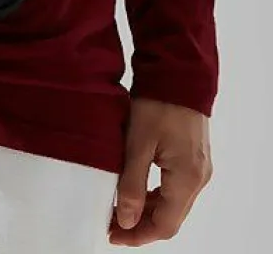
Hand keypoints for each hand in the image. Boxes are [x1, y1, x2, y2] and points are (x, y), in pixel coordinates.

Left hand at [109, 97, 212, 245]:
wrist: (177, 74)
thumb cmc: (158, 104)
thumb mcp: (138, 144)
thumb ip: (131, 184)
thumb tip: (125, 220)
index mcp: (187, 179)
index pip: (164, 225)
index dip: (137, 235)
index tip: (112, 235)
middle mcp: (198, 178)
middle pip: (170, 217)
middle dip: (140, 225)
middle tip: (110, 224)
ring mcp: (197, 168)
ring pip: (172, 203)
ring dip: (146, 210)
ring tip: (117, 209)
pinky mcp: (192, 157)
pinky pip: (174, 187)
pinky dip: (154, 194)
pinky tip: (133, 189)